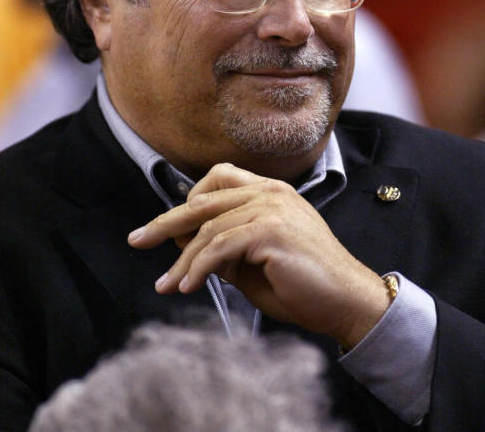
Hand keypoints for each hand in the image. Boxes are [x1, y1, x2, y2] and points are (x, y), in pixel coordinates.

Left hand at [128, 163, 390, 348]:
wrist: (347, 302)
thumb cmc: (305, 286)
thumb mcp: (255, 265)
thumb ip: (225, 251)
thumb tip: (187, 250)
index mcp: (270, 192)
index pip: (216, 181)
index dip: (185, 205)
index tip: (164, 233)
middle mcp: (270, 193)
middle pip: (202, 200)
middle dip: (164, 223)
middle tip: (137, 241)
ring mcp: (271, 209)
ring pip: (207, 229)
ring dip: (181, 261)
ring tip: (168, 285)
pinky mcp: (270, 232)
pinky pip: (219, 247)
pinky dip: (198, 269)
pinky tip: (189, 286)